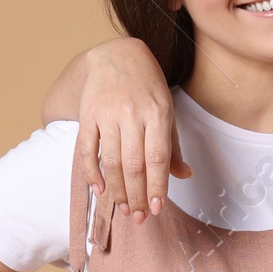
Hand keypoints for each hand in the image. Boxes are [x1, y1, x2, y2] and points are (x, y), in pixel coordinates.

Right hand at [75, 41, 189, 219]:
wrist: (117, 55)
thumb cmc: (147, 87)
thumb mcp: (167, 110)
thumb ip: (173, 146)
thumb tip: (184, 175)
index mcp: (157, 112)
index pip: (157, 158)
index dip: (157, 187)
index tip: (157, 209)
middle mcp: (132, 113)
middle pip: (134, 165)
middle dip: (137, 195)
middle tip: (140, 216)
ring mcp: (108, 113)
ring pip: (111, 161)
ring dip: (117, 190)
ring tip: (125, 208)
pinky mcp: (88, 114)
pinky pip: (87, 150)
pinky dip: (92, 173)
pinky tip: (100, 190)